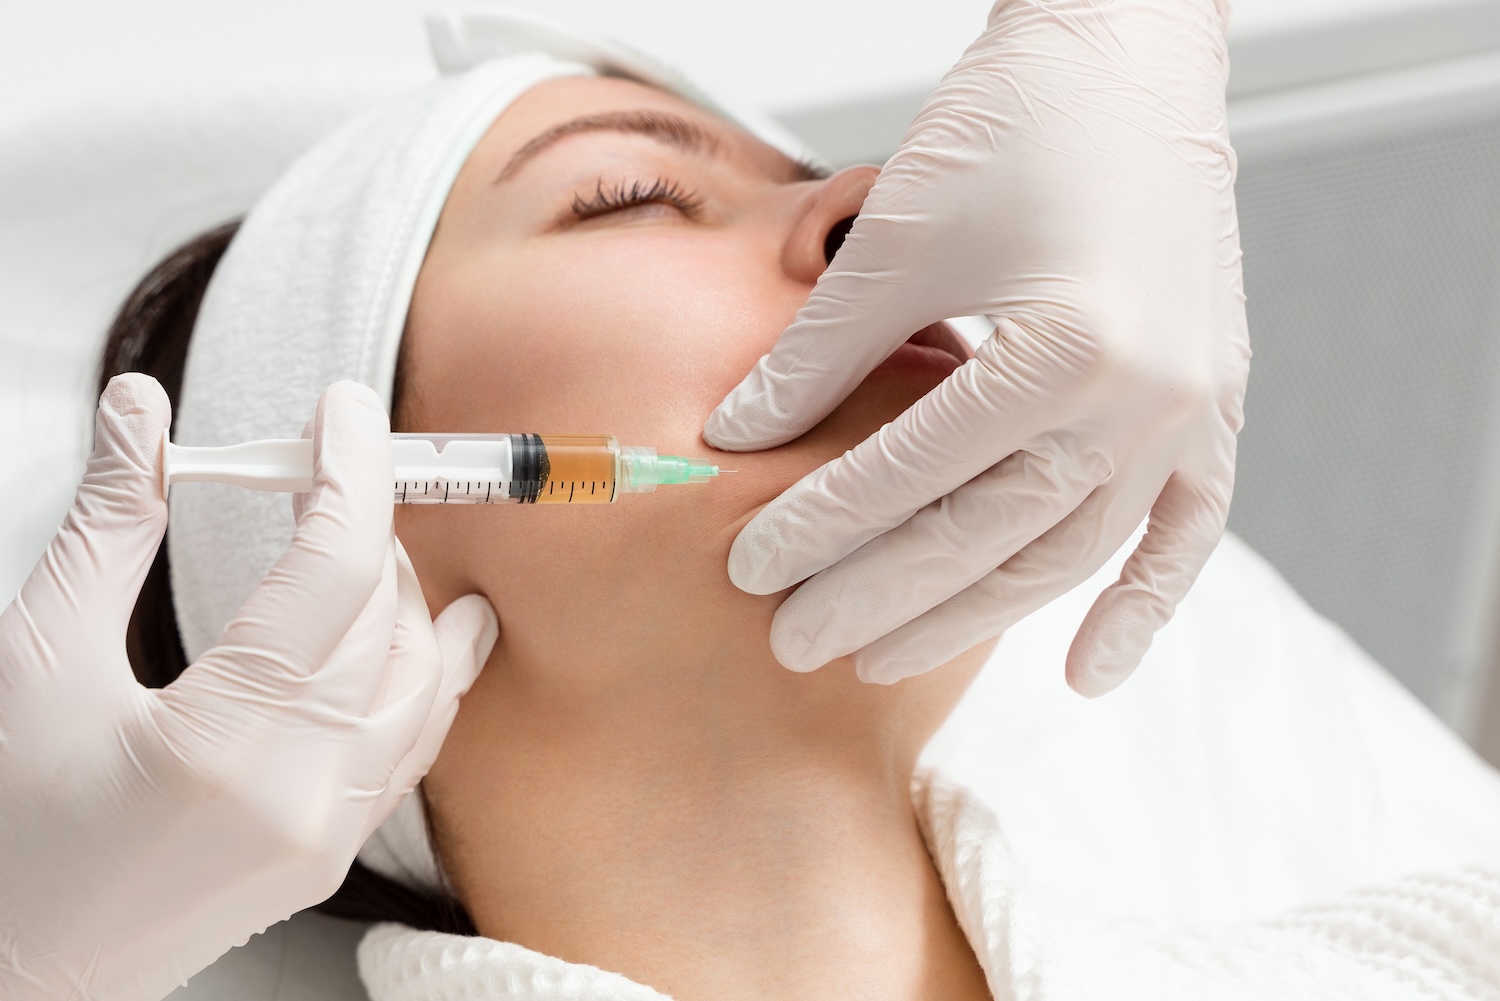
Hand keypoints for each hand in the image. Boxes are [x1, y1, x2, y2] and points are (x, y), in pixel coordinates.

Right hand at [0, 375, 496, 1000]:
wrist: (6, 970)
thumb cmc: (0, 828)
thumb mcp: (34, 659)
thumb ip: (106, 526)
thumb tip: (139, 412)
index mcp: (222, 744)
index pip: (332, 571)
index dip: (348, 471)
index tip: (346, 408)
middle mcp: (299, 796)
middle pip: (382, 619)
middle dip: (366, 523)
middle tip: (326, 463)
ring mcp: (325, 835)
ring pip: (421, 682)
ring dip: (405, 594)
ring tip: (370, 533)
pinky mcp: (329, 855)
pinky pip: (411, 743)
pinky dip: (423, 671)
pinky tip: (426, 629)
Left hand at [704, 0, 1247, 693]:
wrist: (1130, 57)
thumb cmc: (1019, 120)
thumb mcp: (900, 235)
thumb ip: (820, 353)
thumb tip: (738, 438)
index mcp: (1069, 351)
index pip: (913, 476)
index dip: (820, 527)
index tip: (749, 568)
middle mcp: (1145, 400)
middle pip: (989, 537)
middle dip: (879, 597)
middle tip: (795, 641)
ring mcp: (1189, 412)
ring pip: (1066, 552)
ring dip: (971, 615)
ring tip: (884, 656)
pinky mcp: (1212, 406)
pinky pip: (1186, 534)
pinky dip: (1140, 607)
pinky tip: (1085, 671)